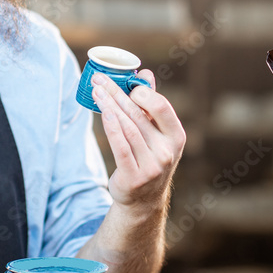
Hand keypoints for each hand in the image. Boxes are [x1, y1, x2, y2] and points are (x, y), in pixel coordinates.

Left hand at [92, 70, 185, 208]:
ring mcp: (151, 166)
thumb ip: (152, 104)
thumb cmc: (149, 157)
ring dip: (109, 106)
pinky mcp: (134, 177)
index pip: (162, 107)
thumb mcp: (157, 133)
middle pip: (138, 115)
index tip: (126, 84)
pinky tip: (102, 112)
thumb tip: (145, 73)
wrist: (144, 199)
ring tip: (95, 91)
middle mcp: (167, 151)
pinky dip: (110, 126)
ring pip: (127, 128)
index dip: (144, 93)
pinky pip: (119, 146)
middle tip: (99, 79)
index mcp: (177, 137)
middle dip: (116, 94)